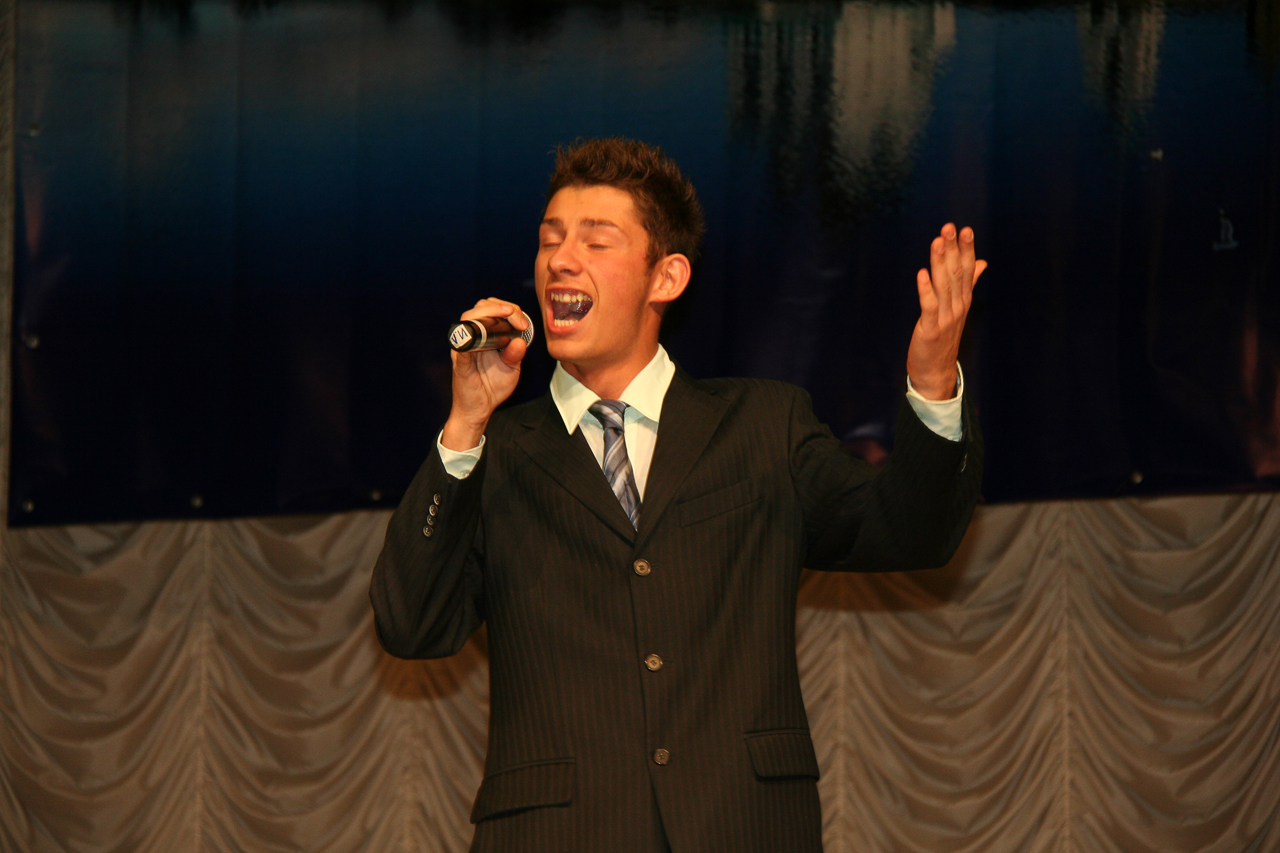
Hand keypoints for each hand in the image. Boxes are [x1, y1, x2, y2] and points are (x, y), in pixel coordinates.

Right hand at [441, 298, 530, 450]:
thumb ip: (516, 355)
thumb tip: (520, 340)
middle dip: (501, 306)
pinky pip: (461, 345)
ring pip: (469, 318)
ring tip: (507, 315)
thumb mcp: (511, 369)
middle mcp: (473, 338)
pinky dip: (471, 337)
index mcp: (486, 336)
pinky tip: (485, 334)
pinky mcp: (460, 361)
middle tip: (516, 317)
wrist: (478, 410)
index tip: (523, 322)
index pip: (493, 310)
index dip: (509, 309)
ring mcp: (464, 348)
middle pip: (480, 307)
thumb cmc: (491, 388)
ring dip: (489, 312)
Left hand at [906, 224, 986, 399]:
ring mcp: (946, 318)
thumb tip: (982, 262)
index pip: (968, 270)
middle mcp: (958, 306)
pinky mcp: (931, 329)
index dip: (966, 250)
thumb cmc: (943, 338)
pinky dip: (925, 290)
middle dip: (953, 250)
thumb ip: (968, 283)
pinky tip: (921, 274)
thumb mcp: (956, 308)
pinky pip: (929, 306)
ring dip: (940, 263)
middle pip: (957, 273)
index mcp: (963, 300)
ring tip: (937, 242)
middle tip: (950, 227)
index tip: (965, 229)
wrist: (935, 372)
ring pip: (944, 285)